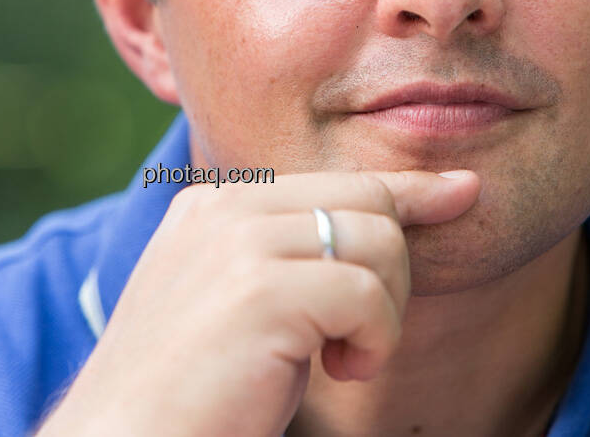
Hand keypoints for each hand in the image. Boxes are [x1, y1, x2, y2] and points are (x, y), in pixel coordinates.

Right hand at [39, 170, 479, 436]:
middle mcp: (224, 208)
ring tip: (342, 356)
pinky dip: (374, 340)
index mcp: (213, 205)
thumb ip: (294, 251)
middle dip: (394, 270)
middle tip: (359, 336)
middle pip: (367, 198)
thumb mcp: (242, 300)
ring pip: (378, 240)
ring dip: (385, 310)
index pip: (335, 178)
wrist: (128, 436)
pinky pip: (368, 295)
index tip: (461, 192)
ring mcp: (238, 243)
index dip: (406, 189)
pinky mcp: (261, 290)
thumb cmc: (194, 388)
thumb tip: (400, 211)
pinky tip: (337, 369)